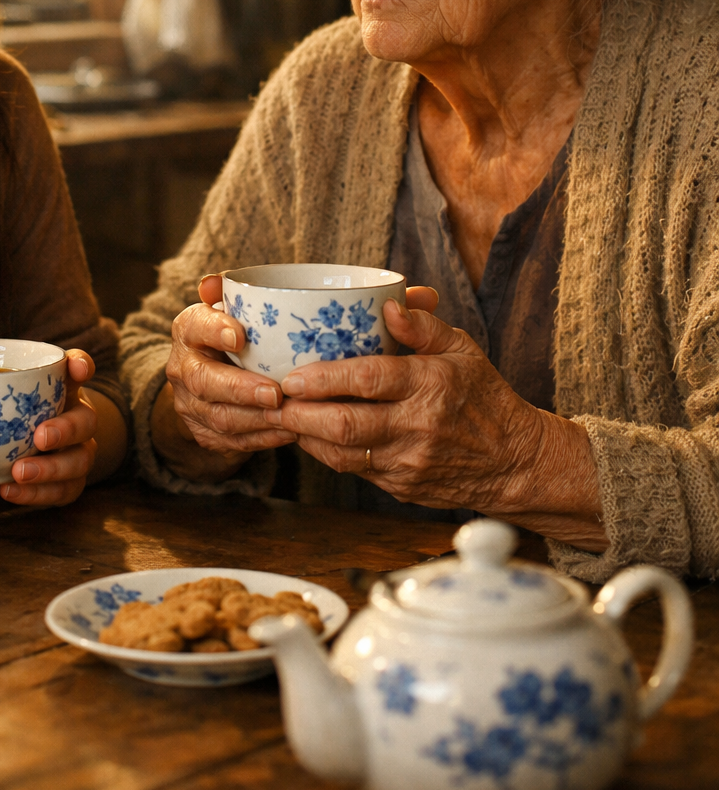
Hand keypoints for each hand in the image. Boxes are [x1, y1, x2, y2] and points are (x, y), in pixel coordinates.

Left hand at [0, 350, 97, 507]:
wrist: (40, 449)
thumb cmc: (18, 416)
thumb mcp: (6, 397)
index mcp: (64, 389)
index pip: (80, 369)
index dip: (82, 366)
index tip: (76, 369)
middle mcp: (78, 418)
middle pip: (87, 421)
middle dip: (66, 430)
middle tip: (40, 437)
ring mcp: (79, 452)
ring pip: (80, 461)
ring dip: (51, 469)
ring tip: (18, 472)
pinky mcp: (71, 482)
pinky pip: (63, 491)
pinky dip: (37, 494)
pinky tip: (9, 490)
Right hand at [155, 274, 295, 480]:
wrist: (205, 377)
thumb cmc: (230, 334)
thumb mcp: (228, 308)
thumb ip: (229, 292)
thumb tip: (215, 282)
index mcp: (188, 330)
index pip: (196, 327)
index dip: (216, 331)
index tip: (241, 336)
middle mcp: (182, 368)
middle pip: (206, 382)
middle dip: (242, 389)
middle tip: (275, 393)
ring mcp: (190, 405)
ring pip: (221, 417)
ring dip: (257, 419)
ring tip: (290, 416)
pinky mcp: (204, 433)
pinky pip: (234, 442)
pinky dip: (264, 439)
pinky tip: (290, 432)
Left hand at [279, 297, 605, 549]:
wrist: (514, 463)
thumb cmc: (483, 396)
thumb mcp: (462, 349)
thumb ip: (422, 325)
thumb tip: (389, 302)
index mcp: (432, 384)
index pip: (369, 379)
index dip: (324, 378)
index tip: (292, 374)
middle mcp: (418, 426)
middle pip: (346, 424)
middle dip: (301, 413)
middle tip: (275, 397)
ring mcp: (408, 462)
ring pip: (343, 454)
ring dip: (306, 435)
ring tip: (283, 414)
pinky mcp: (400, 486)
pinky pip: (354, 470)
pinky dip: (326, 452)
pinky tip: (310, 434)